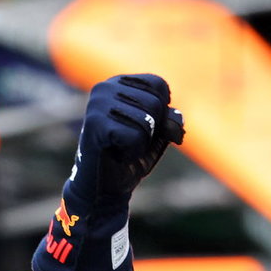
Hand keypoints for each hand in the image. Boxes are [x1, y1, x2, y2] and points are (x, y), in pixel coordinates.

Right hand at [64, 74, 185, 208]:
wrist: (106, 188)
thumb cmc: (131, 157)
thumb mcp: (157, 135)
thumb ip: (169, 120)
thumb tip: (176, 116)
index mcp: (119, 83)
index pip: (158, 84)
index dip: (162, 112)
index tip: (144, 128)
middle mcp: (104, 88)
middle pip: (155, 103)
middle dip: (152, 130)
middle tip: (131, 142)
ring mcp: (96, 104)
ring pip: (147, 120)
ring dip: (142, 143)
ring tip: (123, 148)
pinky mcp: (94, 124)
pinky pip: (135, 136)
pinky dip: (133, 152)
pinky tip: (117, 154)